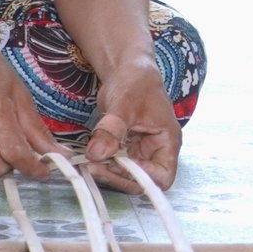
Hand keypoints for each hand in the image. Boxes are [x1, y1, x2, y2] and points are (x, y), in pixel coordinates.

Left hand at [83, 62, 181, 193]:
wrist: (127, 71)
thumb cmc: (136, 83)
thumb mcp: (124, 106)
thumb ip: (112, 131)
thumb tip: (97, 154)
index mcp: (167, 143)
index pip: (162, 176)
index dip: (142, 178)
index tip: (119, 166)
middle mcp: (155, 152)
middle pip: (140, 180)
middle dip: (117, 176)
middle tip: (93, 166)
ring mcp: (138, 152)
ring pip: (124, 174)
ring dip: (106, 171)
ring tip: (86, 161)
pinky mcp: (123, 149)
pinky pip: (112, 163)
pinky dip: (100, 163)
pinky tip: (85, 157)